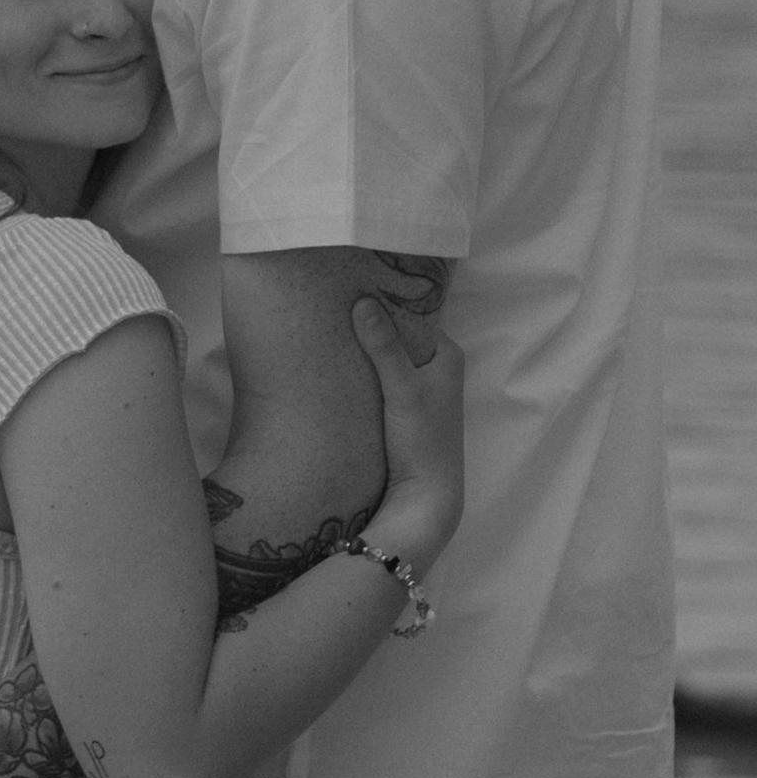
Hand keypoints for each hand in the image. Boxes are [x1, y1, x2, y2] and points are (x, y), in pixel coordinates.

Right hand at [351, 296, 463, 568]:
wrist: (423, 498)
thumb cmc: (423, 441)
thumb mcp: (403, 389)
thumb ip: (384, 347)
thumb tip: (363, 302)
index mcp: (447, 355)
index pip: (415, 313)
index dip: (388, 296)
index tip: (355, 278)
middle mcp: (437, 367)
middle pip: (400, 332)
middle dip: (373, 318)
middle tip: (336, 296)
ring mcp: (419, 388)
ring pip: (388, 354)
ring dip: (366, 344)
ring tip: (330, 320)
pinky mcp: (401, 406)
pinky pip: (380, 374)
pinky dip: (364, 366)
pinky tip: (336, 358)